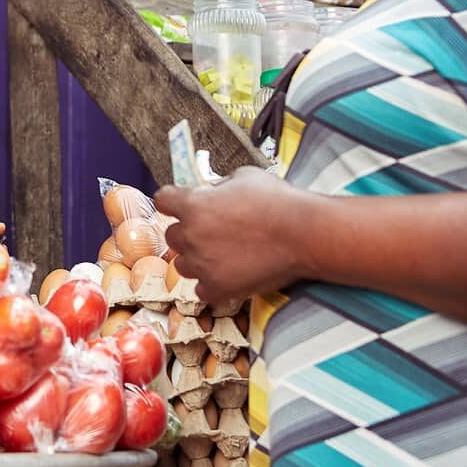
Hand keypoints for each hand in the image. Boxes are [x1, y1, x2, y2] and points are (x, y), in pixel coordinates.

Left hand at [156, 168, 313, 303]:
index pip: (163, 200)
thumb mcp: (244, 177)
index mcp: (193, 205)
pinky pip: (201, 289)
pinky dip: (212, 284)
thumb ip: (219, 185)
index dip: (173, 201)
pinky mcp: (217, 289)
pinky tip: (229, 274)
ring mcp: (202, 265)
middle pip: (172, 236)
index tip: (181, 204)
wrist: (303, 234)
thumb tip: (211, 191)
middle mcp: (191, 235)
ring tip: (223, 255)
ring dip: (197, 260)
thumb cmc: (278, 201)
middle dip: (188, 232)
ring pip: (183, 265)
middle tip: (212, 232)